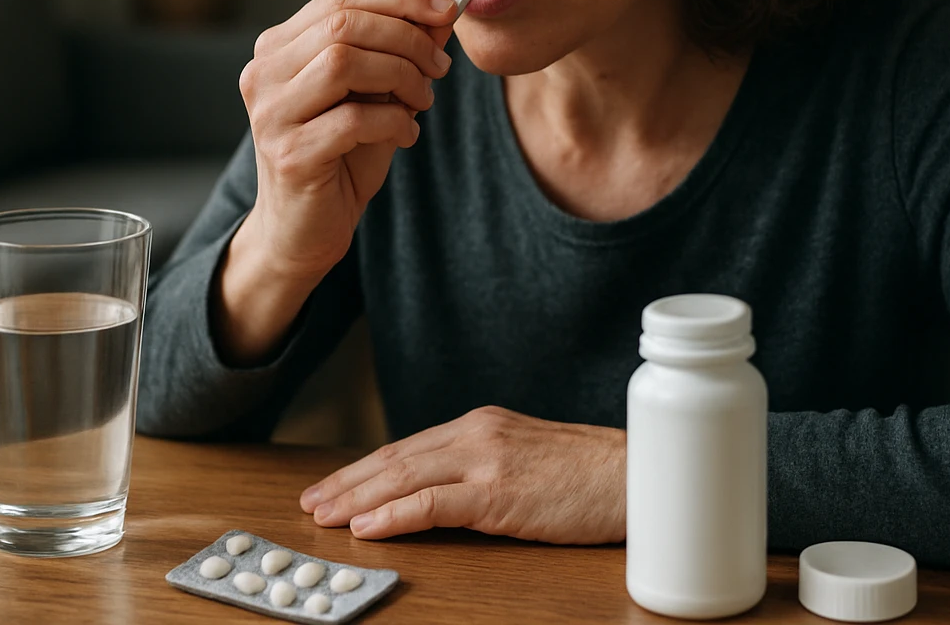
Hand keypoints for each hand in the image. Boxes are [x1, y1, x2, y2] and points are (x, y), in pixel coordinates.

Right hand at [240, 0, 458, 280]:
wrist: (303, 230)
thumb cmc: (340, 157)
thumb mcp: (374, 94)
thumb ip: (400, 52)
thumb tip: (443, 13)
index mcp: (278, 48)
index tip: (447, 9)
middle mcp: (263, 73)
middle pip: (344, 24)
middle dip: (408, 39)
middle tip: (440, 66)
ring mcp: (270, 114)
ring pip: (344, 62)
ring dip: (402, 76)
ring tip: (422, 101)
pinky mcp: (288, 154)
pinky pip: (354, 119)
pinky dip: (394, 121)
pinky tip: (405, 135)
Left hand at [299, 406, 625, 543]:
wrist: (638, 476)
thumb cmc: (591, 476)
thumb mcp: (527, 461)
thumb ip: (485, 468)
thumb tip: (444, 494)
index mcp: (482, 425)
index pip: (408, 448)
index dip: (364, 469)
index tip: (332, 487)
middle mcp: (477, 434)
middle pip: (395, 458)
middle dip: (348, 482)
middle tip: (311, 503)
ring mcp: (487, 460)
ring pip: (404, 477)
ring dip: (357, 498)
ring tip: (324, 516)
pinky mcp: (499, 492)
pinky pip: (433, 503)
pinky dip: (394, 513)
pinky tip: (368, 525)